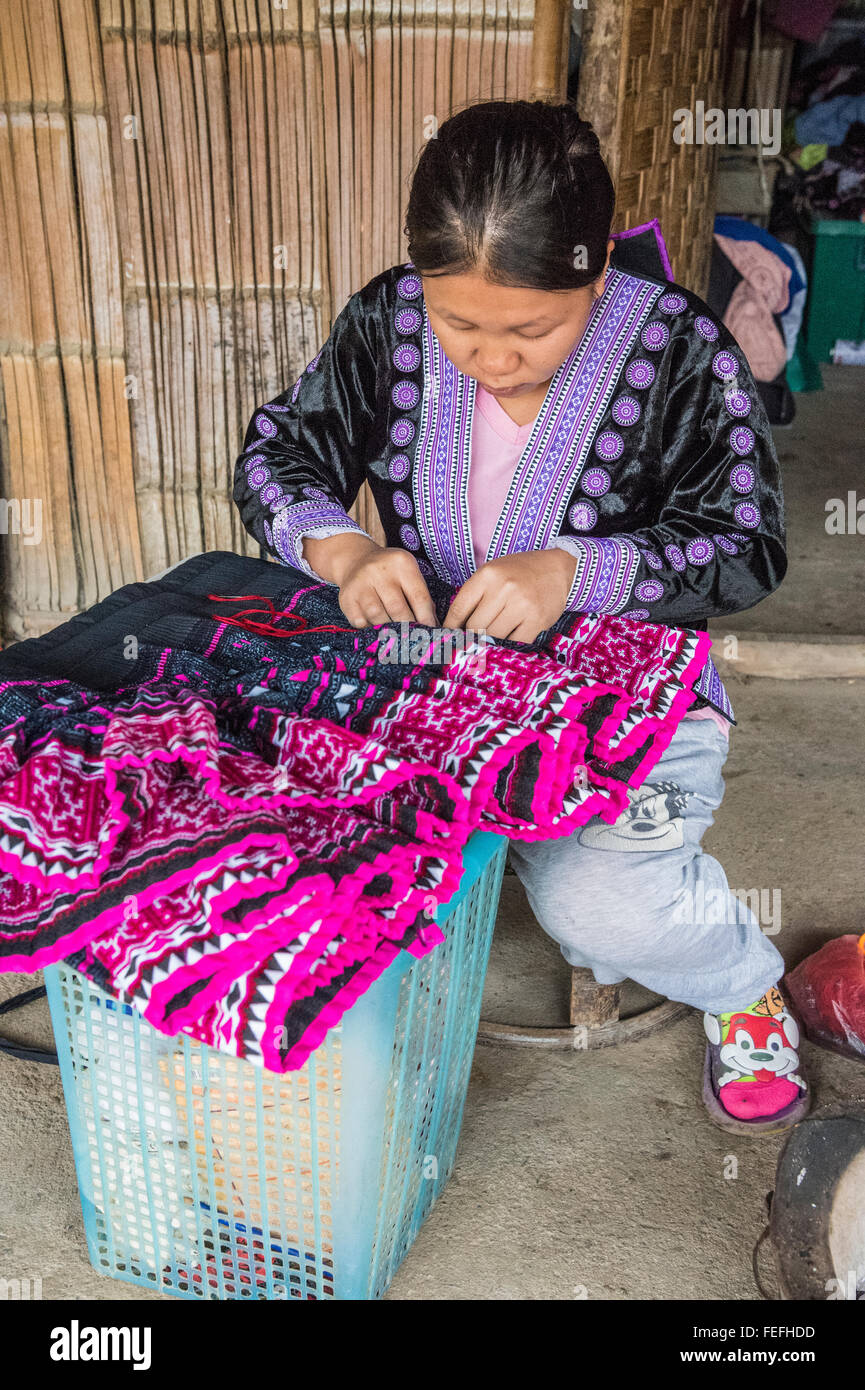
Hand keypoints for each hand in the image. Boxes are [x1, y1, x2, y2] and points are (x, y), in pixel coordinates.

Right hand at [304, 534, 436, 626]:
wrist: (356, 561)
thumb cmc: (390, 573)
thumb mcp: (409, 575)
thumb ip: (421, 598)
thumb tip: (432, 627)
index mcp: (401, 562)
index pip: (419, 597)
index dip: (426, 619)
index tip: (431, 634)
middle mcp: (378, 570)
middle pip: (398, 609)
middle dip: (408, 628)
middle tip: (414, 640)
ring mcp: (360, 583)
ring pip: (378, 617)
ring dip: (389, 631)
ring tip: (397, 638)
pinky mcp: (346, 597)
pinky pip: (361, 622)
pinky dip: (371, 629)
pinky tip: (377, 630)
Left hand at [443, 549, 576, 641]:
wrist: (558, 569)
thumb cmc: (520, 572)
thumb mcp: (493, 572)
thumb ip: (475, 595)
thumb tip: (455, 627)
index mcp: (487, 575)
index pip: (459, 609)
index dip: (451, 628)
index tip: (448, 638)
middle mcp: (504, 588)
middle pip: (475, 627)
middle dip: (472, 637)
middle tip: (472, 642)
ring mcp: (522, 605)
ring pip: (493, 637)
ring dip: (491, 642)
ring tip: (492, 639)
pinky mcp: (537, 620)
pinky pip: (515, 643)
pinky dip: (510, 646)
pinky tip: (509, 640)